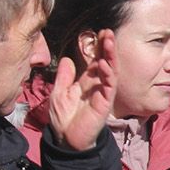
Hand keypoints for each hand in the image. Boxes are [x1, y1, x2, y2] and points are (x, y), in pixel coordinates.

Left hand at [50, 29, 117, 151]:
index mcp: (86, 82)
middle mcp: (97, 85)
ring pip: (110, 70)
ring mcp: (103, 92)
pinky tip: (104, 62)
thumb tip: (68, 59)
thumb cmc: (63, 118)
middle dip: (107, 46)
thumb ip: (65, 77)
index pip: (95, 60)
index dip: (98, 47)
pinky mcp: (105, 102)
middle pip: (105, 62)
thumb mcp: (59, 92)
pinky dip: (108, 73)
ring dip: (110, 55)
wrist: (66, 139)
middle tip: (108, 31)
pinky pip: (109, 85)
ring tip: (109, 41)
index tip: (100, 32)